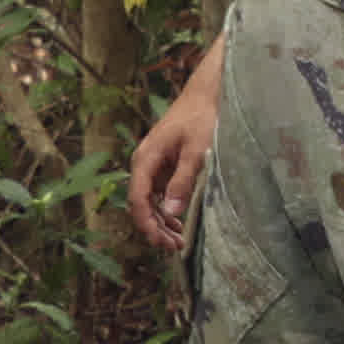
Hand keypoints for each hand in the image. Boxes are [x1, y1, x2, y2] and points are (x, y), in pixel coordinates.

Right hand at [128, 56, 228, 253]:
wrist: (205, 96)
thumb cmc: (201, 118)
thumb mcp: (197, 151)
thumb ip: (183, 181)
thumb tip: (170, 212)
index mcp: (146, 158)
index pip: (137, 199)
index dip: (147, 223)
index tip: (160, 241)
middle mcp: (144, 163)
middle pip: (141, 204)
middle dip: (155, 228)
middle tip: (174, 248)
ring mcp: (153, 166)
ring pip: (150, 202)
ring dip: (161, 223)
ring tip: (178, 242)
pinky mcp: (164, 167)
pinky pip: (159, 194)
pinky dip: (167, 211)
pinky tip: (178, 225)